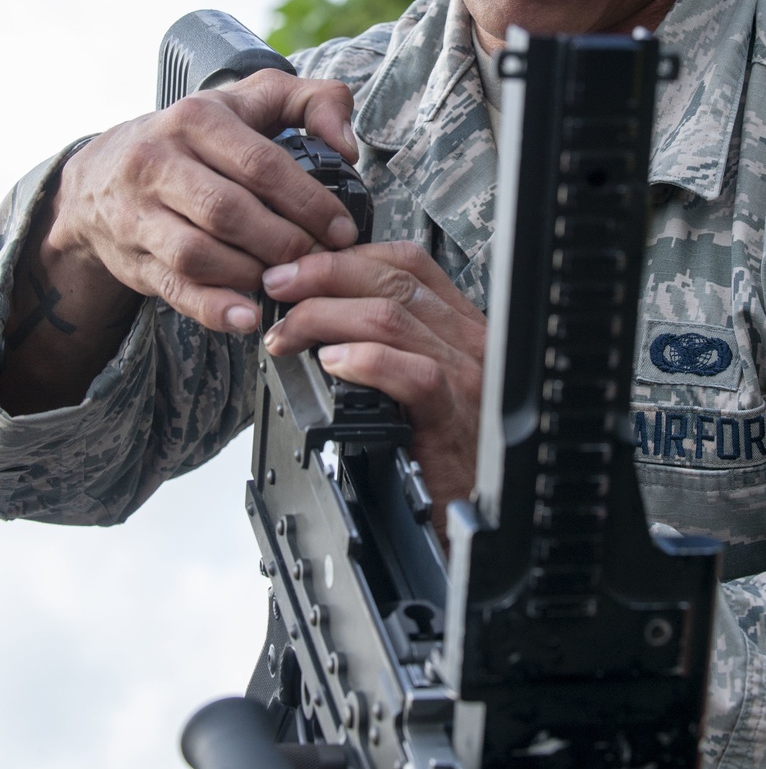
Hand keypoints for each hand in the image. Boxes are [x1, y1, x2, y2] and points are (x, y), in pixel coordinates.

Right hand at [48, 69, 360, 332]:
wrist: (100, 175)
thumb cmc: (195, 138)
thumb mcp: (251, 100)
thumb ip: (313, 103)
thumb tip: (347, 146)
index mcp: (197, 118)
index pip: (261, 164)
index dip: (309, 201)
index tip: (341, 229)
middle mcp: (159, 162)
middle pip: (229, 211)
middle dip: (284, 242)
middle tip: (319, 259)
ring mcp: (139, 213)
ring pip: (199, 254)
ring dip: (252, 274)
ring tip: (286, 280)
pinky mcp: (133, 258)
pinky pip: (175, 289)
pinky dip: (213, 308)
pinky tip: (247, 316)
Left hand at [261, 241, 485, 535]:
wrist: (486, 512)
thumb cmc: (447, 448)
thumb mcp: (427, 381)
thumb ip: (394, 345)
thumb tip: (326, 317)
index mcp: (460, 324)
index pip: (407, 263)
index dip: (347, 256)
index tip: (298, 268)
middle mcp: (467, 340)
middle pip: (393, 280)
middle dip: (324, 276)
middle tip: (276, 289)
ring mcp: (465, 376)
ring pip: (392, 319)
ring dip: (325, 317)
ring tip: (286, 334)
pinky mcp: (454, 417)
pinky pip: (413, 374)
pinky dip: (366, 361)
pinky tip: (332, 364)